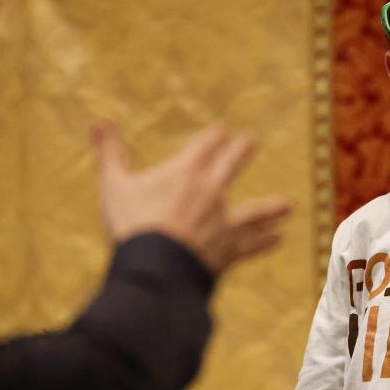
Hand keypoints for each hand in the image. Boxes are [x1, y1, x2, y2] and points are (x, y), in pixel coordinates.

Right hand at [92, 122, 291, 272]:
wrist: (156, 268)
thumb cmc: (132, 225)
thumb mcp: (114, 185)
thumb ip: (109, 152)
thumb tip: (100, 121)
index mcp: (187, 171)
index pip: (208, 143)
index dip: (214, 136)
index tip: (220, 132)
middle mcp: (212, 191)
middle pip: (233, 164)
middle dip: (241, 151)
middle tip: (249, 142)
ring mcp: (225, 221)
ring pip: (255, 209)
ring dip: (272, 206)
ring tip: (289, 204)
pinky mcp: (230, 248)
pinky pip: (253, 244)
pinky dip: (266, 241)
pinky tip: (280, 238)